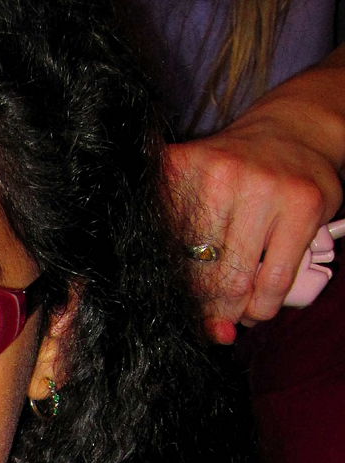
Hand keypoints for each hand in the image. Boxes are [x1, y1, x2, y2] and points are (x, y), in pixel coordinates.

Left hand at [165, 62, 344, 342]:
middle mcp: (217, 175)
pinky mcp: (302, 204)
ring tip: (237, 312)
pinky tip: (258, 306)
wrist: (293, 132)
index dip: (165, 293)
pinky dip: (264, 305)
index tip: (174, 312)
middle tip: (212, 317)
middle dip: (203, 307)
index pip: (160, 253)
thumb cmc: (232, 178)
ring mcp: (263, 187)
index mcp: (177, 171)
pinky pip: (276, 280)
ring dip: (235, 311)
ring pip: (235, 281)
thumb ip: (178, 252)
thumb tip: (209, 330)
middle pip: (196, 272)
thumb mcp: (193, 197)